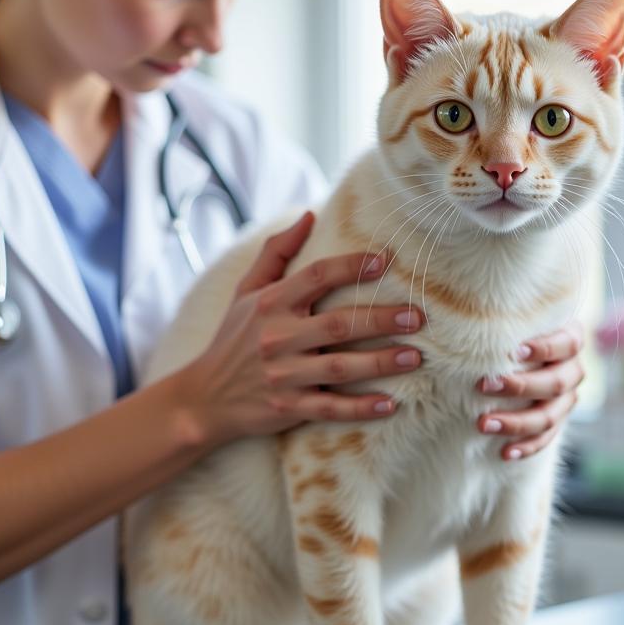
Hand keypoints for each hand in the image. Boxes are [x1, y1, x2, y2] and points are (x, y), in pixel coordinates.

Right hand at [184, 211, 423, 448]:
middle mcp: (278, 337)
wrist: (205, 397)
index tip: (386, 260)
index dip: (352, 266)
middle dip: (381, 319)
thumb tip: (309, 215)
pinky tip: (390, 405)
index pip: (318, 276)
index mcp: (271, 303)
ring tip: (415, 356)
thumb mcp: (246, 291)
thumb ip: (276, 252)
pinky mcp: (289, 407)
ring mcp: (284, 375)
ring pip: (341, 367)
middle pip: (339, 324)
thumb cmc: (234, 338)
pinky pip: (331, 408)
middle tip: (418, 316)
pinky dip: (360, 409)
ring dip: (381, 362)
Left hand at [475, 321, 584, 460]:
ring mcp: (567, 398)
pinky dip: (527, 446)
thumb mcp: (504, 320)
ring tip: (483, 424)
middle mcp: (572, 369)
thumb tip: (430, 315)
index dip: (545, 348)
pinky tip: (504, 452)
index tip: (513, 352)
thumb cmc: (503, 330)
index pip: (568, 343)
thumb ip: (491, 317)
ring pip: (550, 416)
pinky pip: (547, 439)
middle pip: (557, 382)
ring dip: (517, 423)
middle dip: (521, 386)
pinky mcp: (556, 421)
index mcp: (568, 339)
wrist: (516, 356)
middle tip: (483, 386)